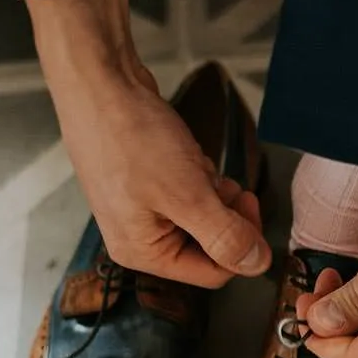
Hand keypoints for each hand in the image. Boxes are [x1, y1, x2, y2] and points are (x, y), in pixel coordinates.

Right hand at [28, 0, 269, 287]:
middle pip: (208, 245)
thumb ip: (226, 236)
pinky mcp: (144, 184)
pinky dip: (195, 173)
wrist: (99, 84)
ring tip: (192, 161)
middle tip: (221, 180)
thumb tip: (258, 265)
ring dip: (210, 189)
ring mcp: (140, 211)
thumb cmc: (130, 138)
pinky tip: (183, 152)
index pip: (213, 273)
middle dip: (222, 212)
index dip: (241, 244)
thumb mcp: (188, 194)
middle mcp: (139, 238)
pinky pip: (186, 191)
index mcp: (143, 253)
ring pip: (201, 215)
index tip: (249, 204)